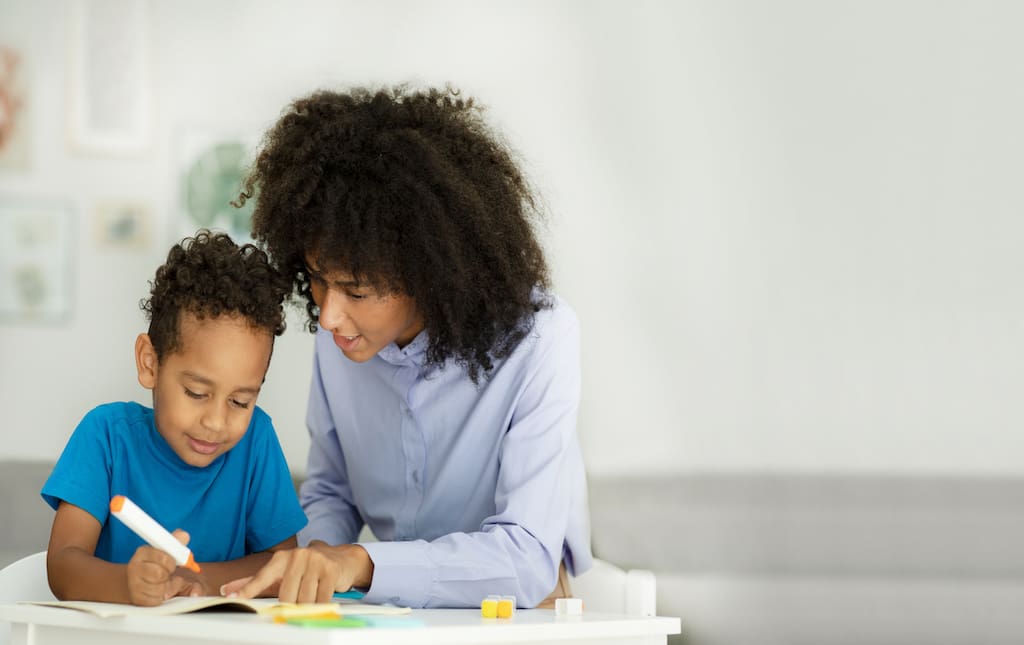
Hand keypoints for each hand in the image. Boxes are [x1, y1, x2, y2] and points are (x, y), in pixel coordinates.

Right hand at [126, 530, 201, 605]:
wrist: (138, 581)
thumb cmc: (156, 564)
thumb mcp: (166, 551)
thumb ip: (177, 543)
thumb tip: (184, 535)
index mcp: (143, 552)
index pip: (162, 557)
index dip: (171, 562)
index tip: (172, 563)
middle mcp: (134, 567)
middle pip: (160, 574)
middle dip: (168, 574)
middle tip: (167, 573)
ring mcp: (133, 583)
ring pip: (159, 588)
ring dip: (166, 586)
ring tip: (162, 582)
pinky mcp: (136, 598)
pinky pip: (156, 600)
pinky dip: (161, 597)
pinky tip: (158, 591)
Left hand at [220, 543, 372, 602]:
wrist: (341, 557)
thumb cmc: (307, 567)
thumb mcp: (281, 572)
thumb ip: (255, 581)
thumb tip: (228, 590)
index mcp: (281, 558)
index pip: (262, 577)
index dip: (248, 589)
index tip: (233, 598)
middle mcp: (297, 556)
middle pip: (287, 596)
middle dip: (293, 603)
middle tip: (300, 597)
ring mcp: (315, 562)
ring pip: (304, 600)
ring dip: (309, 604)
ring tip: (314, 593)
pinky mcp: (331, 571)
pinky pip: (321, 599)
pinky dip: (322, 604)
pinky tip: (323, 594)